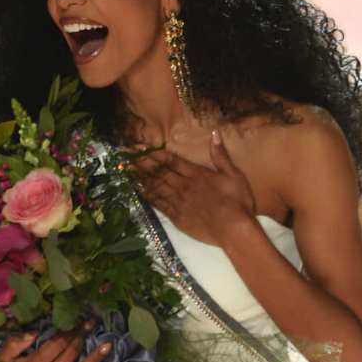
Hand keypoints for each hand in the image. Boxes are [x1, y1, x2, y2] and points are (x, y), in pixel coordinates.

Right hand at [0, 324, 110, 361]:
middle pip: (71, 353)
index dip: (71, 330)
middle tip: (92, 324)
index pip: (58, 343)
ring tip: (108, 346)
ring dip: (96, 358)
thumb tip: (33, 331)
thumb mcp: (1, 359)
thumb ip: (15, 343)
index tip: (81, 321)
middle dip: (82, 337)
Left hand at [134, 130, 255, 245]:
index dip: (154, 153)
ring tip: (126, 169)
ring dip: (140, 177)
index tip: (139, 147)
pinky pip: (159, 205)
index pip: (171, 160)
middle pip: (159, 171)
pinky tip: (138, 192)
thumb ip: (221, 155)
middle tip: (124, 154)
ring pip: (156, 186)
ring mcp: (179, 202)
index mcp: (197, 174)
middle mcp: (184, 185)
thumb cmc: (237, 201)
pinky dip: (148, 197)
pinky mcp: (177, 217)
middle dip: (141, 162)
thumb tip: (214, 133)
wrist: (234, 228)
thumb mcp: (233, 174)